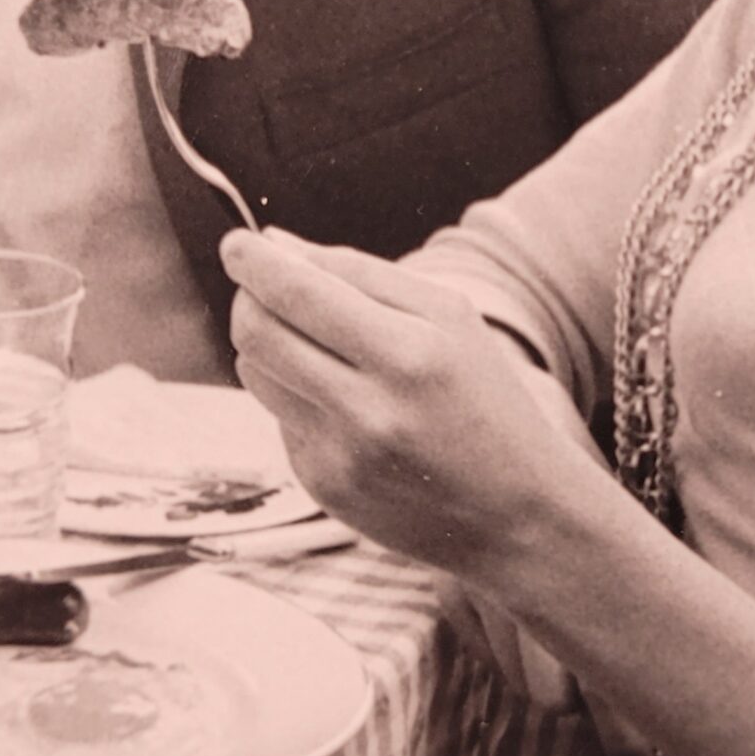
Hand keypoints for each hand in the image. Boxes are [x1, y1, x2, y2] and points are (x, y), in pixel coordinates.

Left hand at [221, 230, 602, 589]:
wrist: (517, 513)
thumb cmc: (486, 398)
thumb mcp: (449, 318)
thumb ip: (360, 273)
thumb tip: (275, 243)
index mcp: (409, 354)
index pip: (298, 294)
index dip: (254, 263)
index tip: (237, 243)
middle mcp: (368, 410)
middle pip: (258, 333)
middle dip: (250, 298)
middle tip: (264, 287)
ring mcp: (340, 456)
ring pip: (256, 374)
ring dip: (269, 346)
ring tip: (318, 347)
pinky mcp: (323, 489)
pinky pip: (279, 420)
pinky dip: (299, 400)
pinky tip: (350, 411)